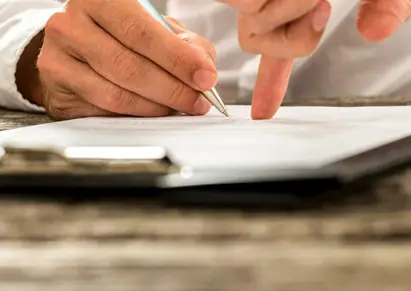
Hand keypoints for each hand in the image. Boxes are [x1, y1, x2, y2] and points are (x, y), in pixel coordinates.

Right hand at [18, 0, 216, 119]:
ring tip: (177, 108)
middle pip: (129, 66)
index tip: (205, 78)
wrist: (75, 49)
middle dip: (172, 89)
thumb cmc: (120, 36)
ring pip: (116, 93)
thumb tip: (204, 71)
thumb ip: (183, 45)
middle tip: (197, 102)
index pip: (143, 31)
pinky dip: (135, 114)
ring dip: (155, 106)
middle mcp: (72, 22)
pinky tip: (151, 111)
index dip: (178, 59)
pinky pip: (102, 109)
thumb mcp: (156, 29)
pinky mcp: (56, 87)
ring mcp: (58, 56)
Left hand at [221, 0, 410, 119]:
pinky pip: (245, 3)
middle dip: (292, 18)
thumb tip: (374, 31)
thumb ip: (392, 3)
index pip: (280, 56)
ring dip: (289, 1)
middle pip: (257, 38)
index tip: (261, 112)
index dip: (270, 87)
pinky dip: (256, 0)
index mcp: (301, 9)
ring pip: (253, 18)